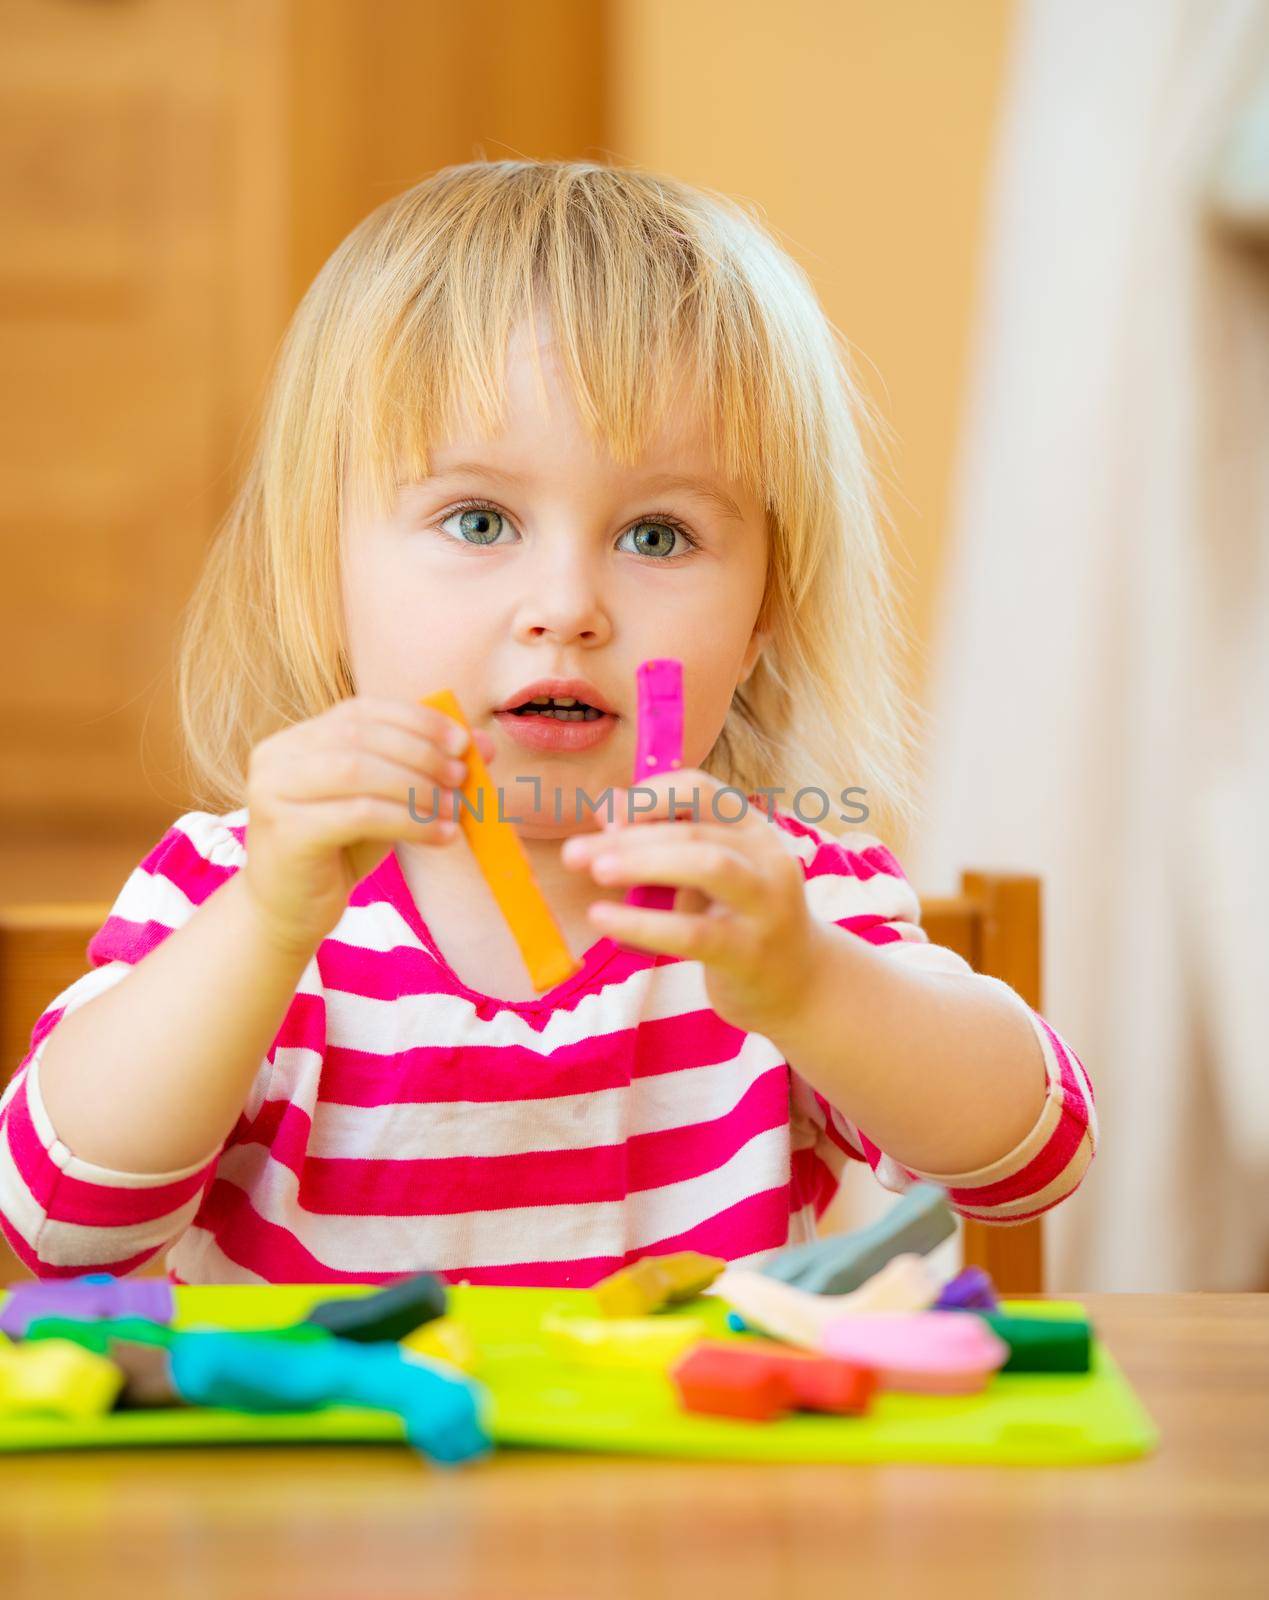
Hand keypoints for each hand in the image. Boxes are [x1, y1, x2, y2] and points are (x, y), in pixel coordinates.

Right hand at [243, 695, 495, 955]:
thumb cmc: (339, 851)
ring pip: (359, 771)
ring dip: (418, 787)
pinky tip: (441, 836)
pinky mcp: (285, 830)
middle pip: (361, 735)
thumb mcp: (385, 802)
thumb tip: (483, 743)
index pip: (361, 710)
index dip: (416, 720)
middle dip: (421, 753)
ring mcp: (274, 791)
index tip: (462, 741)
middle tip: (462, 777)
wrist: (289, 912)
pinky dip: (409, 821)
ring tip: (454, 809)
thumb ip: (423, 769)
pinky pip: (359, 814)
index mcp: (297, 739)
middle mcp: (276, 756)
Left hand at [561, 769, 823, 1036]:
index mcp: (752, 829)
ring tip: (596, 872)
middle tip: (576, 852)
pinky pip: (693, 933)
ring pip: (707, 864)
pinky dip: (643, 924)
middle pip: (694, 828)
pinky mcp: (751, 953)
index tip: (607, 817)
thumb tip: (607, 809)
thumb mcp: (705, 877)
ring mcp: (766, 905)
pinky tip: (603, 920)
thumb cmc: (739, 922)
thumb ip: (662, 843)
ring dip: (644, 862)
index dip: (649, 796)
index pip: (700, 790)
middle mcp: (767, 857)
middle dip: (630, 835)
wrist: (799, 987)